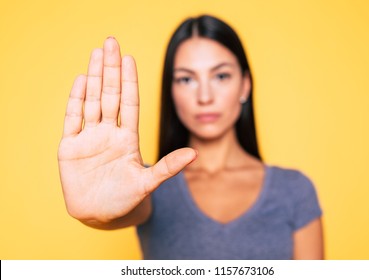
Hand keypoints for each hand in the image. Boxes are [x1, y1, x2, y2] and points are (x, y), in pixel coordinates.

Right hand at [58, 37, 195, 222]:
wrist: (100, 215)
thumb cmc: (125, 200)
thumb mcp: (148, 183)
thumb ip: (168, 167)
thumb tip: (196, 154)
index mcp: (128, 138)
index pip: (129, 103)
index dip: (129, 82)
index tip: (130, 60)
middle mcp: (109, 133)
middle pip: (110, 95)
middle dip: (111, 69)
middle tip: (111, 42)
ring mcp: (89, 137)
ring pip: (91, 100)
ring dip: (93, 77)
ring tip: (97, 53)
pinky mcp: (70, 147)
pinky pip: (73, 118)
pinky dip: (75, 100)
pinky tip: (81, 80)